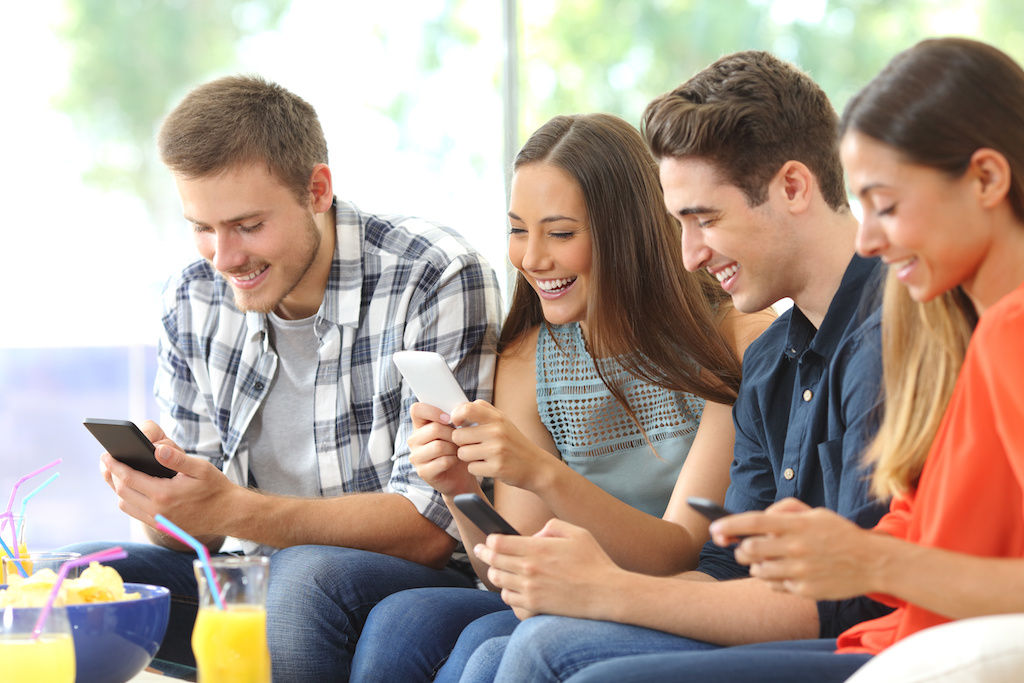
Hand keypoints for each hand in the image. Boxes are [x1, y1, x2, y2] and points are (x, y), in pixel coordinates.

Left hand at [100, 420, 233, 537]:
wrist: (229, 514)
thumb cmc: (216, 489)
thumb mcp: (201, 468)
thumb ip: (177, 459)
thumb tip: (157, 448)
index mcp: (164, 495)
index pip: (128, 479)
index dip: (114, 466)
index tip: (105, 455)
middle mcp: (157, 511)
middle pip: (121, 492)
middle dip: (112, 475)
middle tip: (108, 461)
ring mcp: (158, 521)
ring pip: (125, 504)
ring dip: (119, 489)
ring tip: (118, 473)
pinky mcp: (161, 526)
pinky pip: (135, 513)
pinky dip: (129, 499)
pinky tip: (133, 488)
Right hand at [407, 403, 477, 495]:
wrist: (461, 475)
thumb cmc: (458, 448)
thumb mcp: (456, 430)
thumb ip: (453, 417)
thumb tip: (460, 408)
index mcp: (419, 425)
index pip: (417, 409)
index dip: (433, 411)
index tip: (449, 419)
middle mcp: (414, 440)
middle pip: (434, 429)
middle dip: (453, 434)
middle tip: (460, 440)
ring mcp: (416, 457)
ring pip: (439, 446)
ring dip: (454, 449)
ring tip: (458, 451)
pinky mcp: (423, 472)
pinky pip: (442, 461)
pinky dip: (453, 461)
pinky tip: (455, 461)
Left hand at [450, 401, 556, 490]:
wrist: (536, 465)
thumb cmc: (513, 442)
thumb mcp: (502, 421)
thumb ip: (481, 411)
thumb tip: (457, 409)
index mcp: (497, 418)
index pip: (467, 409)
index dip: (456, 416)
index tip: (457, 423)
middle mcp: (497, 432)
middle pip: (458, 436)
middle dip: (462, 443)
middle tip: (473, 445)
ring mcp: (497, 450)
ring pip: (462, 453)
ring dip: (468, 457)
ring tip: (482, 456)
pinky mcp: (497, 468)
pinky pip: (471, 468)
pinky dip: (477, 469)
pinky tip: (488, 466)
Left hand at [473, 519, 624, 619]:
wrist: (607, 594)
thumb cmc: (594, 562)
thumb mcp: (577, 532)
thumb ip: (552, 526)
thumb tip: (534, 535)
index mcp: (537, 549)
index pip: (498, 543)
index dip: (491, 539)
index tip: (491, 538)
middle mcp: (529, 570)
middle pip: (493, 562)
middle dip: (485, 554)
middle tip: (481, 551)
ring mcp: (530, 591)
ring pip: (498, 582)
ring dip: (497, 574)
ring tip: (498, 569)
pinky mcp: (534, 607)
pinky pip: (510, 601)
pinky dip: (508, 594)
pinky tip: (513, 589)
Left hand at [711, 498, 880, 599]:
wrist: (872, 562)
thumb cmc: (839, 533)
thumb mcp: (815, 513)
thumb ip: (784, 511)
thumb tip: (758, 520)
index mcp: (796, 525)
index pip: (753, 522)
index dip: (729, 525)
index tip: (714, 529)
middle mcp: (795, 548)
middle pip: (748, 551)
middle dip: (741, 550)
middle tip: (745, 549)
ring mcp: (799, 572)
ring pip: (757, 571)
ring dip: (757, 566)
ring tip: (771, 561)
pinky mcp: (805, 591)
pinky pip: (774, 586)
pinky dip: (774, 580)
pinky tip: (788, 573)